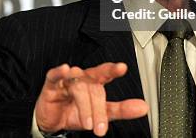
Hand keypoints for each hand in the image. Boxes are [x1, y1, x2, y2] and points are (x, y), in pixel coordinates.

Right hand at [34, 62, 148, 136]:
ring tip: (88, 123)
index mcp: (94, 81)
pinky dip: (59, 71)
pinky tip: (65, 69)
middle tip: (100, 128)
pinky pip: (54, 75)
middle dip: (98, 110)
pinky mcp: (51, 84)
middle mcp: (82, 77)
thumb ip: (122, 109)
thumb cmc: (77, 112)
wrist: (54, 121)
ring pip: (78, 87)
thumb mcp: (102, 114)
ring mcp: (67, 79)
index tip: (122, 68)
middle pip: (93, 88)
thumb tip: (143, 107)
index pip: (105, 73)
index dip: (113, 70)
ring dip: (84, 106)